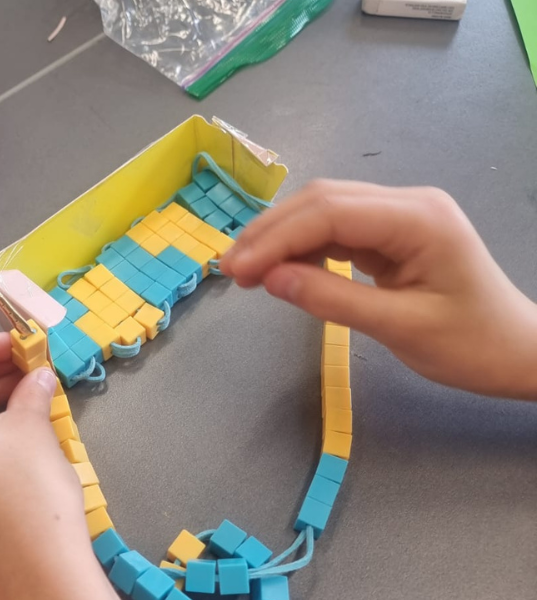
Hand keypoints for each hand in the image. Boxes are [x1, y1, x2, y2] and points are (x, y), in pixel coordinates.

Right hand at [220, 180, 536, 398]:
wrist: (518, 352)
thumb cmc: (471, 345)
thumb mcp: (402, 329)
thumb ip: (333, 300)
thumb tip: (269, 279)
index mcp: (418, 219)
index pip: (330, 214)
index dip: (276, 239)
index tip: (237, 270)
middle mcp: (407, 203)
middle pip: (322, 201)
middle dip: (271, 232)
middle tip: (230, 269)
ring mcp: (400, 214)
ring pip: (325, 211)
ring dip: (281, 237)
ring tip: (246, 270)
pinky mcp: (392, 231)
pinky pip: (337, 230)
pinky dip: (303, 247)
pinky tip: (281, 267)